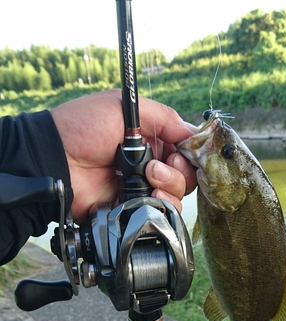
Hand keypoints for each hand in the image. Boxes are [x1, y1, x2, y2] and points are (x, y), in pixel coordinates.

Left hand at [50, 89, 196, 222]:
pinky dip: (160, 205)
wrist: (55, 158)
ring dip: (169, 186)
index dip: (190, 155)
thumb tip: (195, 133)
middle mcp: (149, 164)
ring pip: (176, 195)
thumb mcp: (125, 108)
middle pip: (185, 176)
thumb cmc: (84, 127)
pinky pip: (160, 212)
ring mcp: (140, 187)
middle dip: (178, 172)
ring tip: (148, 177)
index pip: (184, 151)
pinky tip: (147, 194)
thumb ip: (164, 117)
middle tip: (156, 167)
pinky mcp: (132, 207)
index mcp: (150, 140)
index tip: (183, 154)